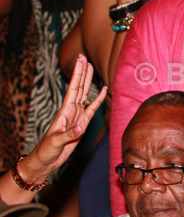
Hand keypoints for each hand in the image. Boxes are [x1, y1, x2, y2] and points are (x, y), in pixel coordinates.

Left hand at [23, 54, 105, 182]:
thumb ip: (69, 134)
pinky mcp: (83, 123)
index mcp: (65, 111)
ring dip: (88, 81)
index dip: (77, 74)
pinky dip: (98, 99)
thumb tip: (81, 128)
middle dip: (81, 72)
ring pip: (84, 94)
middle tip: (84, 57)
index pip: (73, 88)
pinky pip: (92, 108)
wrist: (47, 159)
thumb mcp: (56, 142)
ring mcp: (77, 116)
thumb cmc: (47, 150)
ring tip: (91, 68)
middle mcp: (71, 110)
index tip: (80, 60)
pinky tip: (102, 90)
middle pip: (78, 87)